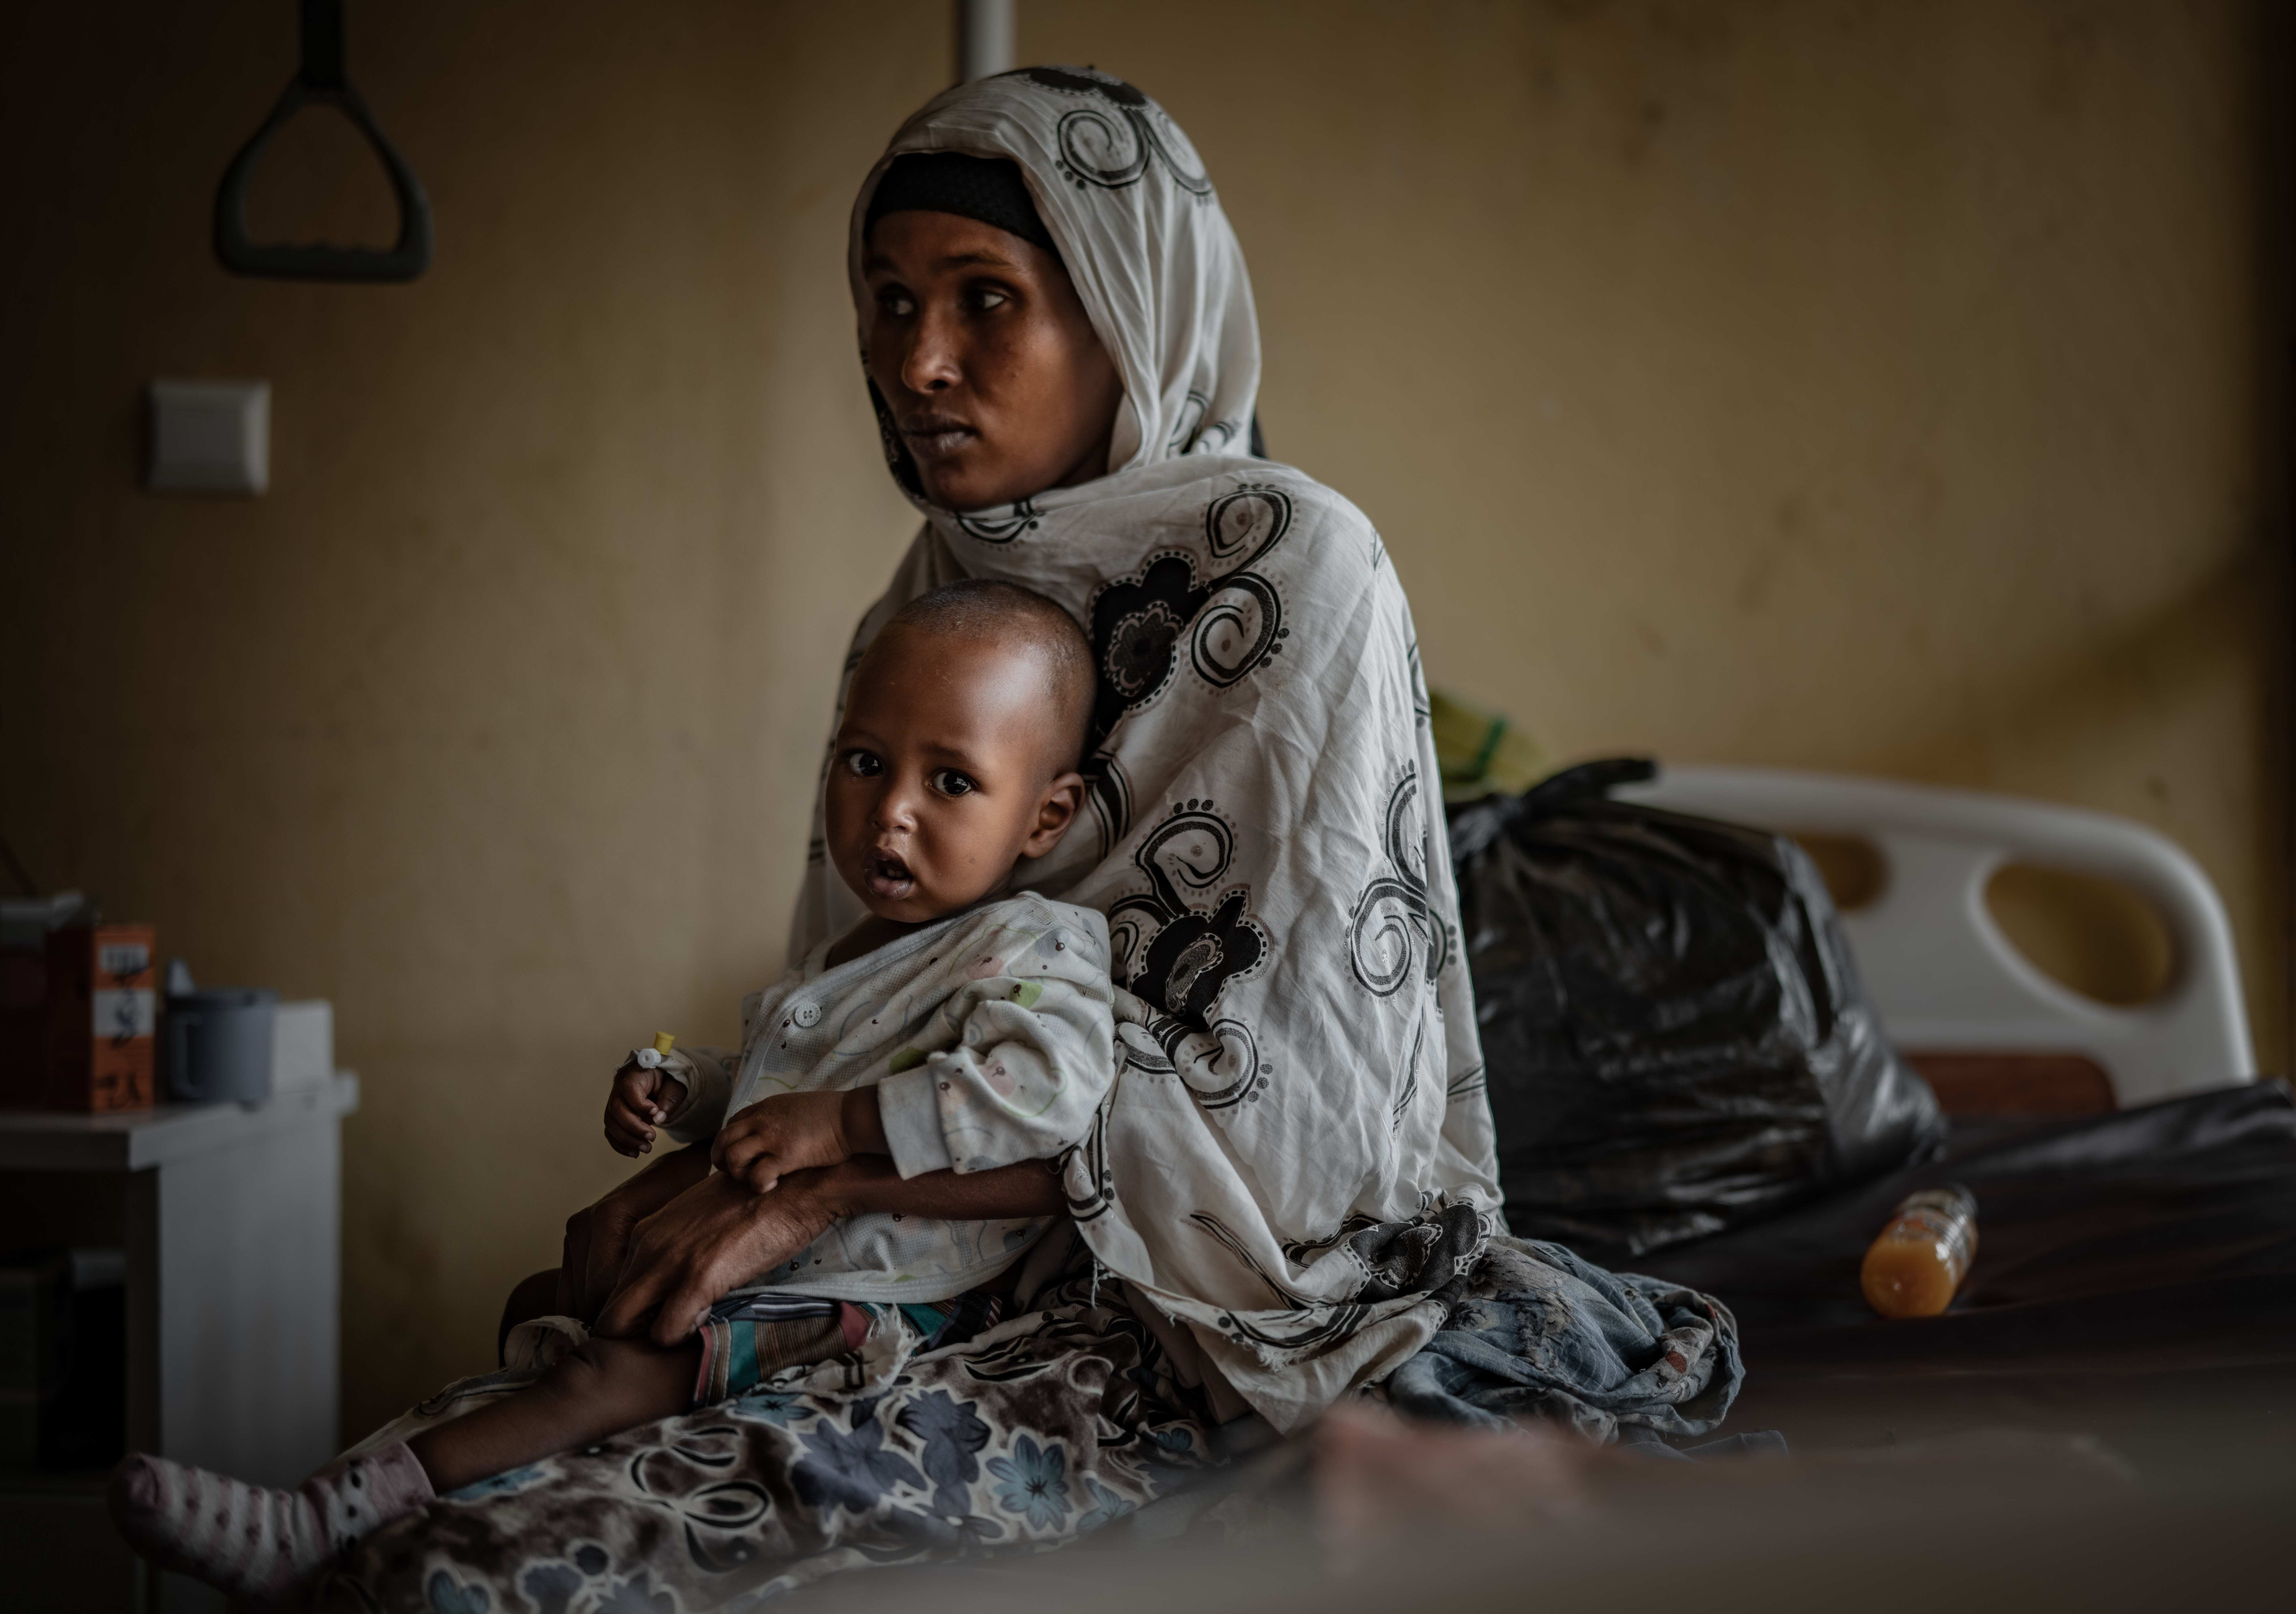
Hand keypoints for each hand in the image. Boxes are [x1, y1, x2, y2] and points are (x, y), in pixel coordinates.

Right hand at [555, 1144, 710, 1320]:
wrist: (676, 1169)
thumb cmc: (689, 1199)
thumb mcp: (683, 1231)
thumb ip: (668, 1270)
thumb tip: (669, 1320)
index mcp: (608, 1219)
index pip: (606, 1291)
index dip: (629, 1319)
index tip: (656, 1330)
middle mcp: (585, 1225)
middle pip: (589, 1298)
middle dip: (615, 1323)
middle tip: (645, 1336)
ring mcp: (575, 1232)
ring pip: (576, 1298)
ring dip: (602, 1317)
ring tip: (634, 1328)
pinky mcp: (572, 1240)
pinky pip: (570, 1289)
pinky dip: (589, 1306)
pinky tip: (616, 1317)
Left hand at [593, 1168, 842, 1344]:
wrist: (792, 1184)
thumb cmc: (756, 1204)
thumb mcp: (700, 1222)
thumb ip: (678, 1249)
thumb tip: (677, 1284)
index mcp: (646, 1233)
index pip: (613, 1288)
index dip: (635, 1312)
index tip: (663, 1316)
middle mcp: (647, 1245)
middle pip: (608, 1311)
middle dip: (628, 1333)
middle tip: (666, 1333)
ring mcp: (669, 1261)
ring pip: (620, 1324)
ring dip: (649, 1337)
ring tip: (685, 1329)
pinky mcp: (698, 1278)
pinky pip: (665, 1332)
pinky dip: (680, 1339)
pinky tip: (706, 1320)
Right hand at [604, 1056, 680, 1156]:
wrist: (655, 1079)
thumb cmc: (666, 1080)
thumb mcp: (674, 1086)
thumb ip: (668, 1100)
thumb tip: (658, 1119)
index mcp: (633, 1076)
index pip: (629, 1089)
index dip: (640, 1104)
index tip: (655, 1112)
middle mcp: (618, 1089)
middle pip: (617, 1110)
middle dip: (634, 1128)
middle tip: (652, 1138)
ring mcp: (613, 1103)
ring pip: (611, 1124)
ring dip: (627, 1140)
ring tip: (646, 1148)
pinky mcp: (613, 1117)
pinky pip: (610, 1132)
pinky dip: (620, 1145)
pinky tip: (634, 1153)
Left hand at [712, 1089, 885, 1191]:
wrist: (850, 1117)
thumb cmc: (830, 1113)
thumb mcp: (794, 1106)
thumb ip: (778, 1116)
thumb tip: (775, 1130)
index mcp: (764, 1108)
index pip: (731, 1124)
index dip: (729, 1142)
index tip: (739, 1156)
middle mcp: (762, 1121)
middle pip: (723, 1140)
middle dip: (721, 1160)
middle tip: (736, 1174)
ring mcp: (771, 1138)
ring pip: (733, 1157)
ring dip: (739, 1173)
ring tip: (754, 1179)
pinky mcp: (785, 1156)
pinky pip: (756, 1176)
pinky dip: (759, 1185)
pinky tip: (771, 1187)